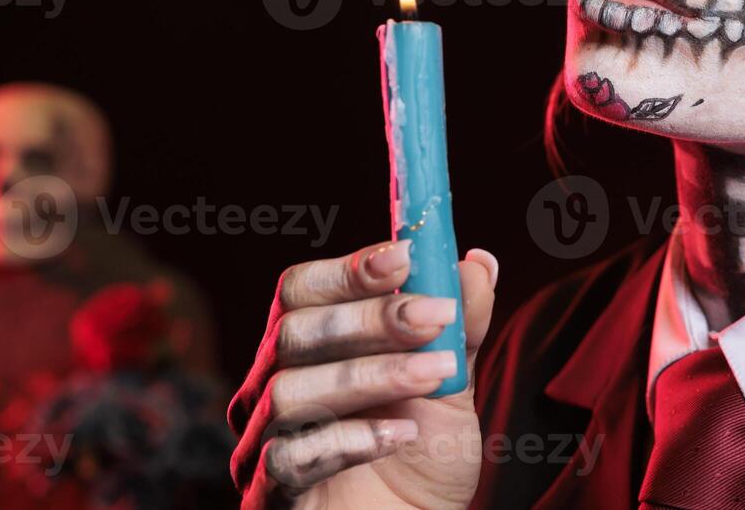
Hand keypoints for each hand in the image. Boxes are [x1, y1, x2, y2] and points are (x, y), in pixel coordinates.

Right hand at [228, 240, 497, 508]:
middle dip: (372, 319)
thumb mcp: (451, 382)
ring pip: (291, 390)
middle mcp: (272, 387)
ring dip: (373, 375)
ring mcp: (265, 442)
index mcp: (308, 346)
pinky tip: (401, 435)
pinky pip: (290, 457)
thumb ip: (460, 324)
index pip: (300, 289)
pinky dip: (352, 439)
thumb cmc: (422, 454)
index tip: (406, 257)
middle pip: (294, 332)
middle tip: (437, 318)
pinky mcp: (271, 495)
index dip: (349, 268)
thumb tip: (480, 261)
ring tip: (436, 378)